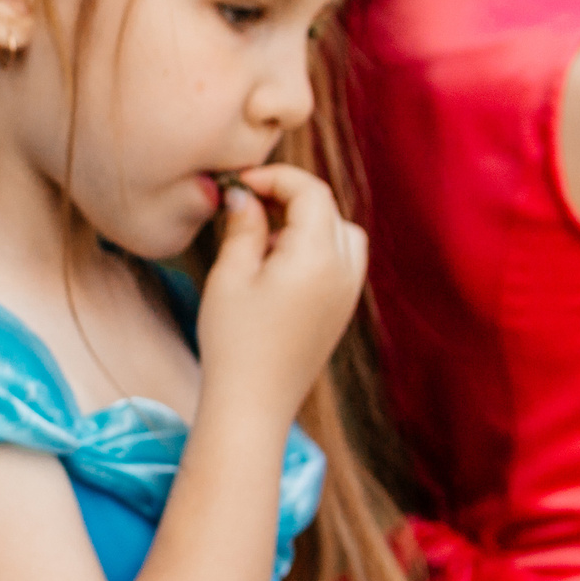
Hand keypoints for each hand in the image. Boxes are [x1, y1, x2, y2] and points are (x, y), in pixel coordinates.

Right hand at [196, 165, 367, 425]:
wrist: (253, 402)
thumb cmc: (234, 340)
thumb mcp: (230, 275)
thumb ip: (243, 227)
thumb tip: (244, 196)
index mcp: (318, 256)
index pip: (310, 192)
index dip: (276, 178)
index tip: (240, 182)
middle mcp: (345, 270)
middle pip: (329, 209)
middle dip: (290, 197)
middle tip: (248, 204)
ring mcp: (348, 292)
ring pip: (342, 233)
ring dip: (308, 223)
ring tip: (264, 238)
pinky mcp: (342, 310)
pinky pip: (342, 260)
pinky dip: (317, 248)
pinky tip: (277, 268)